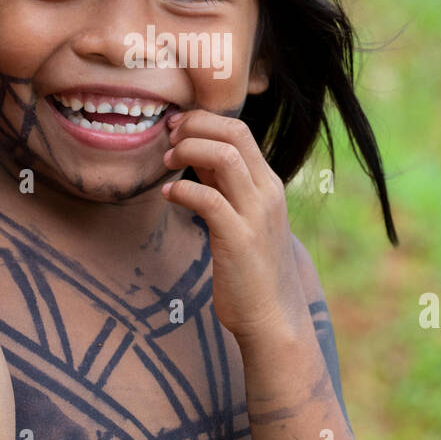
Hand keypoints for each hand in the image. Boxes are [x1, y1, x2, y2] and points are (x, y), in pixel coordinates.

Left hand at [160, 109, 309, 344]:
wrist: (273, 318)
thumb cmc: (252, 269)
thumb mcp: (243, 217)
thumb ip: (225, 186)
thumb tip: (197, 153)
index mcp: (268, 184)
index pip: (239, 129)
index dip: (203, 121)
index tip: (176, 128)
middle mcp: (267, 193)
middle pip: (234, 133)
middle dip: (195, 126)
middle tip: (168, 137)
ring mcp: (256, 215)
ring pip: (224, 157)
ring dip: (189, 151)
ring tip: (167, 162)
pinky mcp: (239, 239)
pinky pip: (208, 199)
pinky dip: (182, 190)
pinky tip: (168, 195)